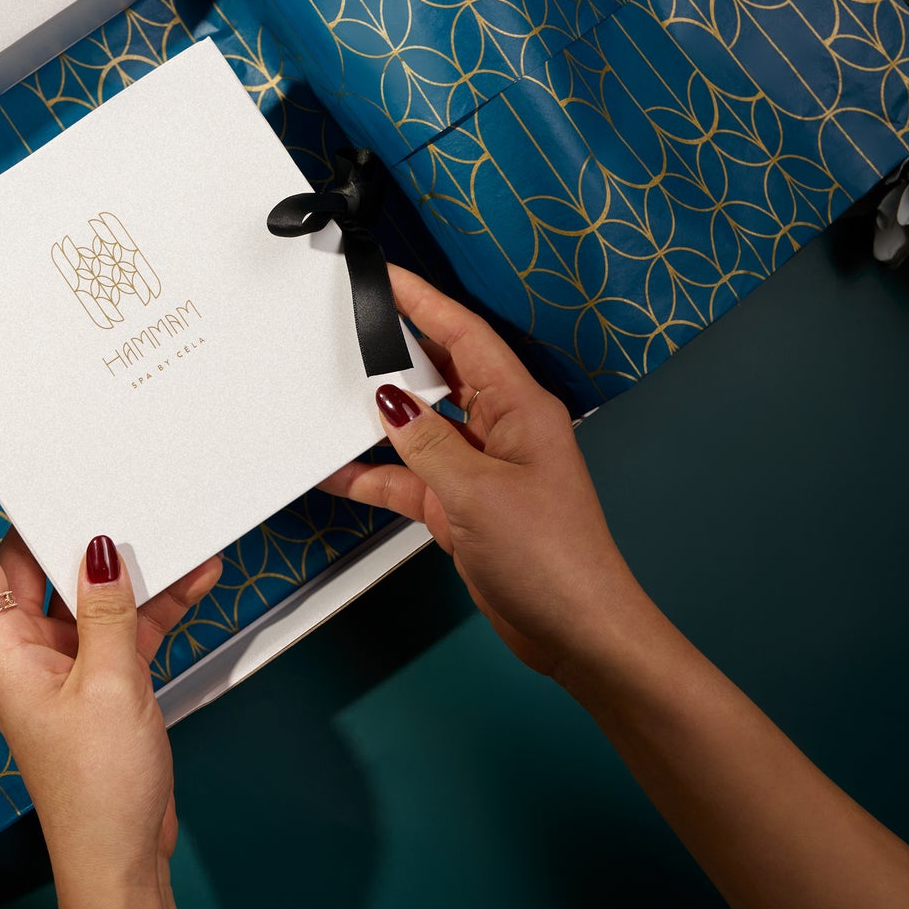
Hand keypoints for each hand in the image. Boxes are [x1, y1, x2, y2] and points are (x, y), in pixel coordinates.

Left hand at [0, 435, 220, 908]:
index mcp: (4, 649)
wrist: (123, 859)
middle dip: (62, 518)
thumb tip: (97, 548)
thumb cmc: (96, 792)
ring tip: (157, 516)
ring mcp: (66, 665)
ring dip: (123, 563)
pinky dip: (157, 601)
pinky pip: (124, 624)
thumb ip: (106, 612)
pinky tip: (194, 574)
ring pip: (86, 591)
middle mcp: (27, 650)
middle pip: (32, 563)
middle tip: (81, 463)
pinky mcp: (104, 681)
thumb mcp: (109, 686)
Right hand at [320, 266, 658, 680]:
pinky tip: (341, 475)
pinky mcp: (467, 509)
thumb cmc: (556, 560)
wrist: (577, 633)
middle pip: (442, 375)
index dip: (425, 302)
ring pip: (422, 429)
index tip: (386, 275)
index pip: (466, 336)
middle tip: (350, 330)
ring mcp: (484, 471)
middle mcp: (503, 431)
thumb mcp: (478, 492)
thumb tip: (389, 402)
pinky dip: (378, 477)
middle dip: (397, 353)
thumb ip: (426, 443)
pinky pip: (413, 478)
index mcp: (521, 409)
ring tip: (331, 400)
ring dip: (380, 422)